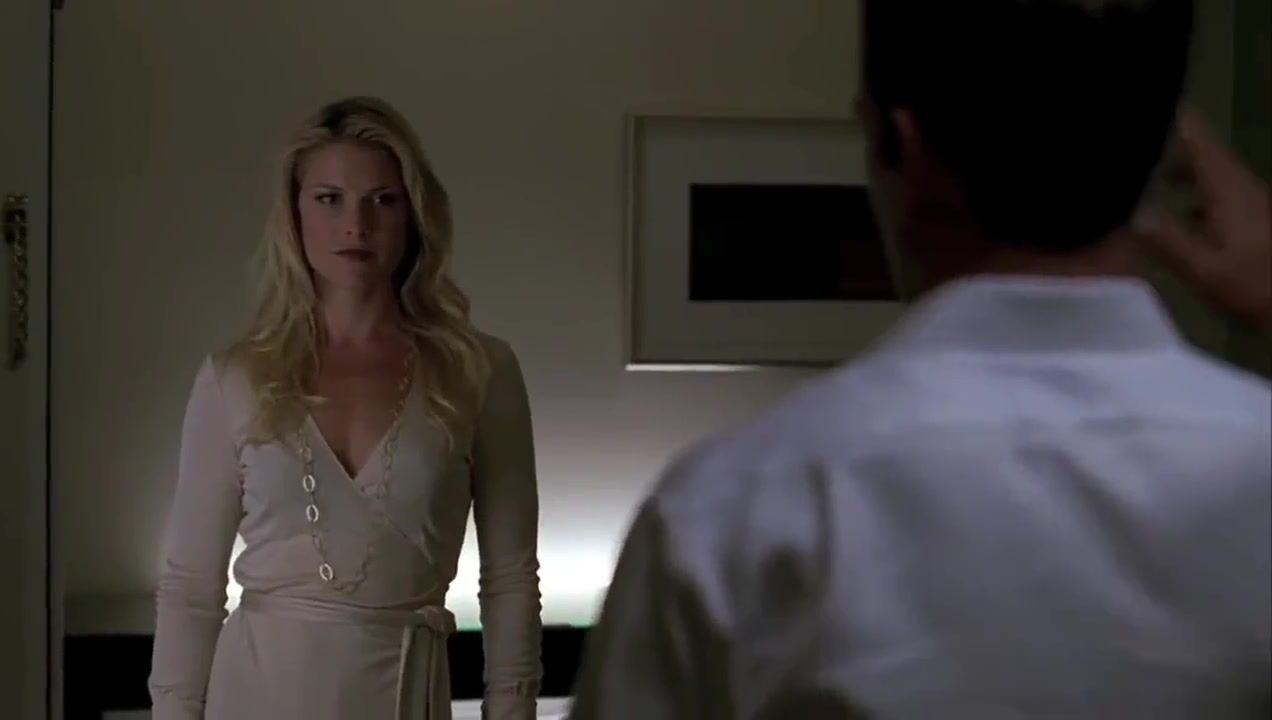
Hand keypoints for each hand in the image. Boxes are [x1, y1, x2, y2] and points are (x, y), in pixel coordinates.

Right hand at [1134, 107, 1271, 334]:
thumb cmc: (1256, 284)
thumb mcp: (1204, 269)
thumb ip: (1166, 238)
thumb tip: (1130, 210)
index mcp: (1226, 187)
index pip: (1194, 136)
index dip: (1168, 117)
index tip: (1138, 109)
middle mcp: (1239, 184)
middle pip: (1199, 148)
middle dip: (1164, 141)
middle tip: (1127, 145)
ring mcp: (1249, 199)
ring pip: (1207, 170)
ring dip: (1175, 166)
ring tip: (1140, 173)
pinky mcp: (1252, 216)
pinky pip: (1214, 190)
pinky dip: (1190, 189)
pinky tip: (1173, 212)